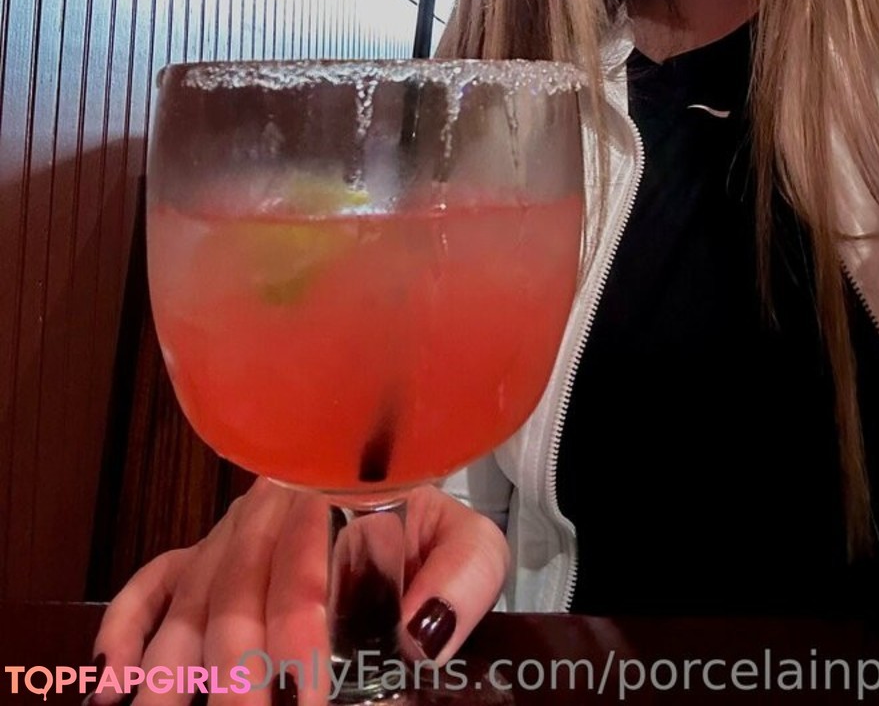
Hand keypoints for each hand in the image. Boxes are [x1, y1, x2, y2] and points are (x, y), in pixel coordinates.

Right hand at [92, 479, 508, 705]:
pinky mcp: (203, 558)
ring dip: (174, 669)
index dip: (298, 630)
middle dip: (236, 672)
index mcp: (338, 499)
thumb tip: (422, 635)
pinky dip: (125, 627)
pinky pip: (152, 583)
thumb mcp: (470, 543)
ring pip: (189, 599)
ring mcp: (231, 536)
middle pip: (237, 592)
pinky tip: (116, 684)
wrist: (399, 485)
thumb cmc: (430, 532)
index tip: (308, 695)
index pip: (304, 563)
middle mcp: (273, 514)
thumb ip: (460, 578)